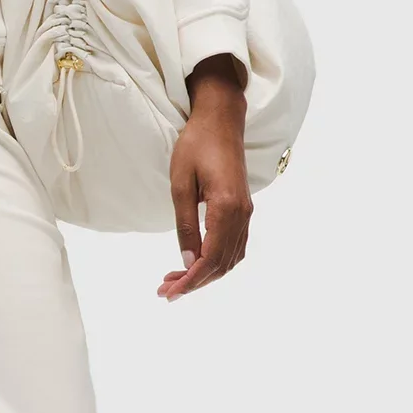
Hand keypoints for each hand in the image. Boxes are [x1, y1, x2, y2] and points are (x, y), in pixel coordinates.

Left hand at [159, 57, 251, 299]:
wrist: (221, 119)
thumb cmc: (196, 145)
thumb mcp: (180, 184)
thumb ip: (185, 225)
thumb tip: (186, 262)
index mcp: (226, 208)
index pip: (210, 259)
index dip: (190, 281)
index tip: (169, 293)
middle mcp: (242, 215)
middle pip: (222, 264)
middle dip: (194, 282)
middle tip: (166, 291)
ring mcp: (246, 213)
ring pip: (230, 259)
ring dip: (206, 274)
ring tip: (177, 280)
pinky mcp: (244, 209)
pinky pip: (235, 246)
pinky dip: (218, 262)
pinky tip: (198, 264)